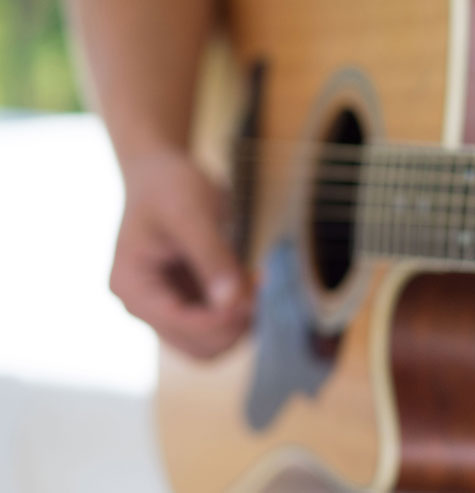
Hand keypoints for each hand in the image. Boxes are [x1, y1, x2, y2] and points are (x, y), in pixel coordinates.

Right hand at [110, 152, 251, 358]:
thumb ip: (212, 258)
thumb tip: (233, 302)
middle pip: (198, 347)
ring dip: (240, 323)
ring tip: (256, 282)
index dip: (222, 318)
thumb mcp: (192, 214)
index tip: (254, 294)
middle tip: (258, 287)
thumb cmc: (170, 186)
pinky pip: (218, 326)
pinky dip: (240, 313)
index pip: (181, 325)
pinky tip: (252, 281)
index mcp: (133, 287)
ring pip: (212, 344)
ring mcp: (165, 308)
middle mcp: (144, 307)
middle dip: (234, 324)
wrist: (162, 173)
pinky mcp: (186, 303)